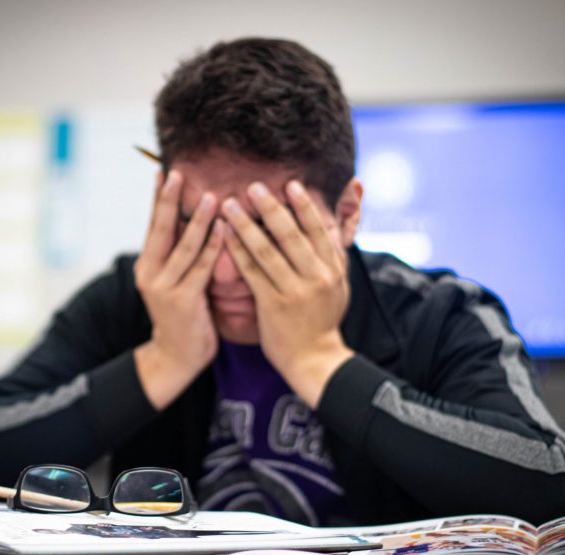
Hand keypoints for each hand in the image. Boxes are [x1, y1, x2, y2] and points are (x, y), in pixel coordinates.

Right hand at [133, 170, 224, 409]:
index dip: (157, 198)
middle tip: (177, 173)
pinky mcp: (182, 301)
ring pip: (184, 246)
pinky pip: (201, 268)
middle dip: (168, 199)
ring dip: (197, 219)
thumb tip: (196, 220)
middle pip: (160, 229)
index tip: (162, 171)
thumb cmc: (185, 314)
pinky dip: (213, 247)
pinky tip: (223, 228)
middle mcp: (150, 273)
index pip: (152, 224)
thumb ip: (181, 255)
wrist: (176, 357)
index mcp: (146, 265)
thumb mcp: (175, 281)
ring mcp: (164, 288)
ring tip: (209, 195)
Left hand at [221, 180, 352, 407]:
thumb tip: (331, 227)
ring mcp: (294, 291)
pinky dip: (237, 250)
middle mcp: (316, 277)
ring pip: (267, 250)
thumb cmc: (323, 321)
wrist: (316, 360)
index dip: (304, 206)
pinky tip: (224, 235)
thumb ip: (335, 257)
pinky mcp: (273, 305)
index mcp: (334, 269)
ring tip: (230, 204)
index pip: (319, 230)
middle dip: (271, 207)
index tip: (290, 185)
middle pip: (291, 235)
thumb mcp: (340, 286)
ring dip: (246, 224)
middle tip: (254, 186)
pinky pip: (251, 271)